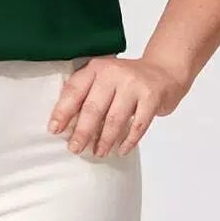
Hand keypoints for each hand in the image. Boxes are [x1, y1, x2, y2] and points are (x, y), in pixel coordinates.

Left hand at [48, 56, 185, 156]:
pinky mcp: (152, 97)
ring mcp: (134, 84)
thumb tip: (67, 126)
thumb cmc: (127, 81)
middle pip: (93, 108)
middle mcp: (113, 73)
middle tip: (75, 148)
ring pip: (115, 119)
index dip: (63, 111)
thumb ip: (87, 95)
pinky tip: (121, 150)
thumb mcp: (104, 79)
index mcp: (96, 68)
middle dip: (82, 132)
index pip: (74, 90)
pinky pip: (138, 124)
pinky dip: (128, 141)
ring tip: (98, 153)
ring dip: (105, 140)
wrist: (164, 70)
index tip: (55, 130)